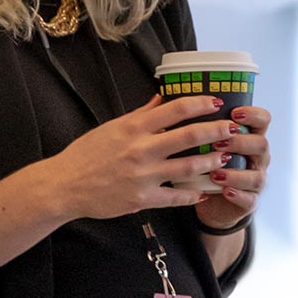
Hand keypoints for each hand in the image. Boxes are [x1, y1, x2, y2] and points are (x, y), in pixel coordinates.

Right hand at [36, 94, 236, 221]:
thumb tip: (162, 98)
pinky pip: (175, 197)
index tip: (217, 102)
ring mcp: (143, 176)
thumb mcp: (112, 128)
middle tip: (233, 130)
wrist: (65, 186)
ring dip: (211, 162)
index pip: (176, 109)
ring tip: (225, 158)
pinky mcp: (142, 199)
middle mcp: (141, 149)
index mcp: (134, 127)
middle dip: (216, 132)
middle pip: (190, 137)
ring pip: (188, 168)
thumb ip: (141, 114)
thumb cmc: (86, 154)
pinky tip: (203, 192)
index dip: (201, 104)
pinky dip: (192, 195)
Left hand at [195, 105, 271, 233]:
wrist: (212, 202)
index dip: (252, 114)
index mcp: (248, 137)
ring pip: (257, 175)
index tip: (233, 112)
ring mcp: (255, 180)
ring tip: (216, 172)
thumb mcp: (203, 143)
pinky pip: (249, 198)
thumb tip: (168, 97)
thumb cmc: (206, 166)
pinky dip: (236, 194)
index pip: (262, 120)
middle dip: (241, 142)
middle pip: (262, 144)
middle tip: (219, 142)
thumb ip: (195, 123)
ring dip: (236, 173)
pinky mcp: (249, 201)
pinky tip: (223, 190)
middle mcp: (256, 158)